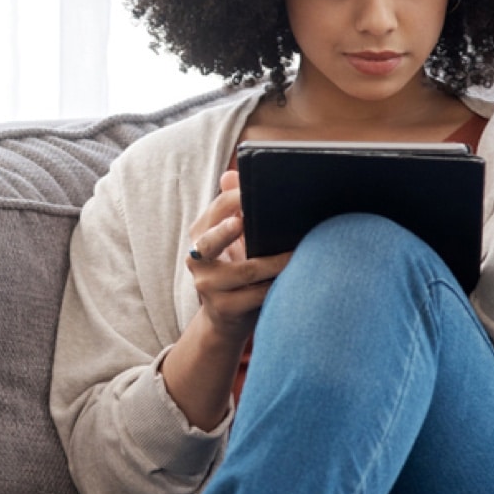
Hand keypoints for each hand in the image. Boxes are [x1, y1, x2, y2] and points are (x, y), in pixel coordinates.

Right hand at [186, 170, 291, 341]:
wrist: (226, 318)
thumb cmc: (237, 269)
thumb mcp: (234, 239)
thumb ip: (233, 207)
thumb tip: (231, 175)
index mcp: (199, 234)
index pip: (215, 211)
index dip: (233, 200)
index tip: (253, 191)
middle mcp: (196, 259)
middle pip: (209, 242)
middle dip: (225, 232)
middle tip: (242, 221)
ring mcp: (207, 286)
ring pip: (244, 271)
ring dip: (274, 262)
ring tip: (297, 253)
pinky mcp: (224, 308)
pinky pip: (256, 295)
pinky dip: (276, 286)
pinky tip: (292, 279)